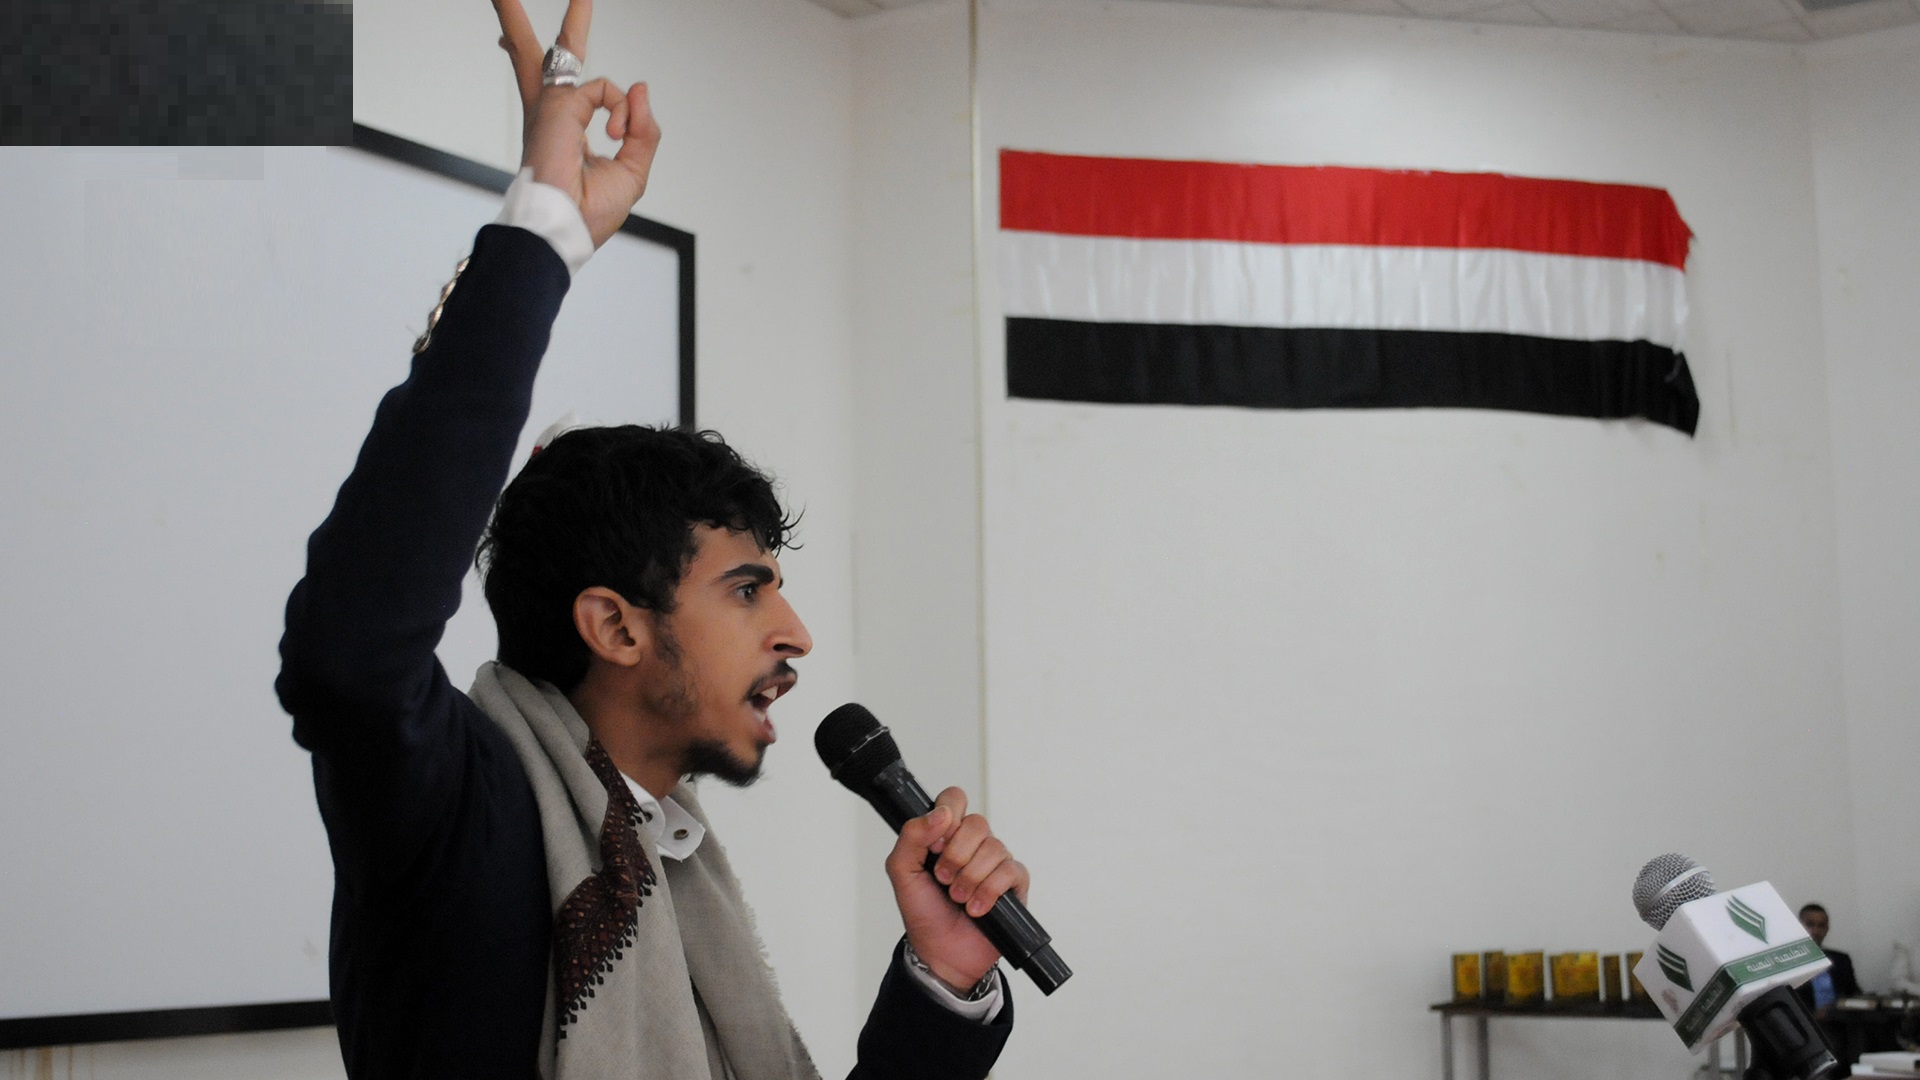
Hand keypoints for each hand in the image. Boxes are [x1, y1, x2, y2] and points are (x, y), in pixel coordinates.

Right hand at [492, 0, 660, 247]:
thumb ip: (641, 130)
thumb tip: (639, 88)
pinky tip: (615, 133)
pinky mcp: (557, 107)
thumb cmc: (587, 214)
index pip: (567, 87)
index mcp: (564, 131)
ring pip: (551, 52)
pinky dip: (620, 112)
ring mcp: (551, 110)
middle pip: (535, 58)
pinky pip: (606, 91)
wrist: (564, 231)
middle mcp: (551, 116)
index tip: (573, 28)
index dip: (571, 60)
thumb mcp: (631, 171)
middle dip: (517, 20)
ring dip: (521, 16)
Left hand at [886, 787, 1030, 992]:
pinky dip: (988, 892)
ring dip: (970, 878)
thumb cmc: (923, 912)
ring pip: (994, 847)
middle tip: (943, 879)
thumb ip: (912, 836)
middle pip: (977, 822)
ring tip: (958, 898)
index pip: (954, 798)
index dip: (947, 815)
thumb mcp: (902, 872)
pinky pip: (1010, 871)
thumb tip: (941, 814)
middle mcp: (973, 844)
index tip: (935, 843)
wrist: (941, 953)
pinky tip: (976, 908)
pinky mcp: (1014, 883)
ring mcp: (995, 862)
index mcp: (946, 834)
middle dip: (955, 855)